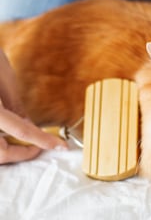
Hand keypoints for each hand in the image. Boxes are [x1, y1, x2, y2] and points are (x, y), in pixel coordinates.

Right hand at [0, 49, 66, 163]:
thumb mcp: (6, 80)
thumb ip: (15, 107)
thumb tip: (27, 125)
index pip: (22, 131)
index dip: (43, 141)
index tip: (60, 147)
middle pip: (0, 153)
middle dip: (20, 154)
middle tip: (37, 148)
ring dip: (4, 151)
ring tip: (21, 143)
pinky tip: (4, 136)